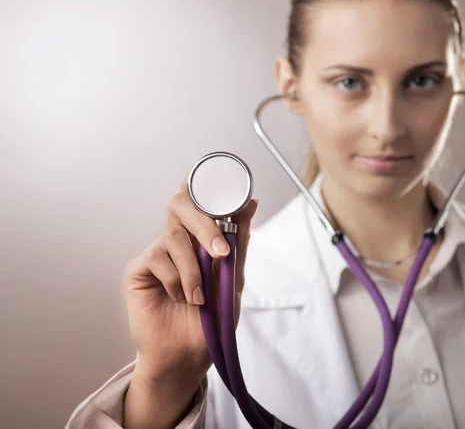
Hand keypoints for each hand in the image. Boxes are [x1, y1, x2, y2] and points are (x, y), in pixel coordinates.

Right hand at [122, 174, 257, 427]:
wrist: (189, 354)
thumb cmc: (211, 319)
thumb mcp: (234, 280)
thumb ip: (239, 242)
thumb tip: (251, 203)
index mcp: (200, 237)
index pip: (198, 199)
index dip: (204, 185)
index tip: (222, 186)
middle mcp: (177, 239)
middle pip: (181, 204)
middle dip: (205, 225)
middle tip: (220, 252)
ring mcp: (157, 252)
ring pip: (174, 238)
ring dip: (193, 270)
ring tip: (199, 297)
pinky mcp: (138, 268)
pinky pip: (157, 259)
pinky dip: (175, 281)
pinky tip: (178, 298)